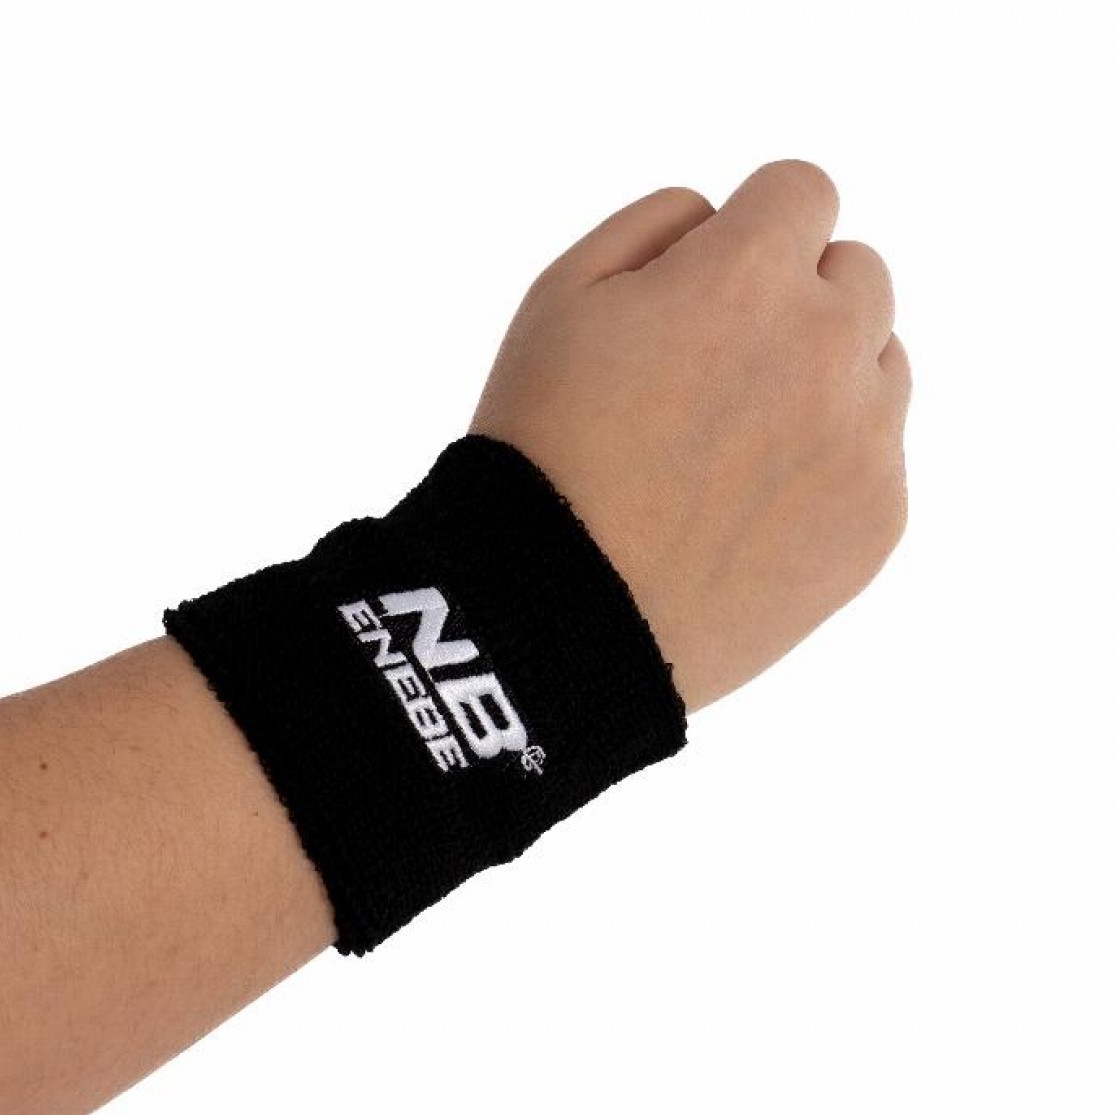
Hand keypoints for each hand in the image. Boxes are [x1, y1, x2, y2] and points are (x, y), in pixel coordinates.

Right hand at [469, 160, 909, 712]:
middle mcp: (827, 347)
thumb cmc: (543, 452)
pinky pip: (877, 459)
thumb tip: (721, 220)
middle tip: (718, 371)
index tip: (715, 279)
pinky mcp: (877, 524)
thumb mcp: (558, 297)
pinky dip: (828, 469)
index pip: (803, 191)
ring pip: (880, 366)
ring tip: (733, 448)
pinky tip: (748, 510)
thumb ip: (657, 224)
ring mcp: (863, 442)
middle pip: (858, 275)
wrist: (563, 613)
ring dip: (825, 380)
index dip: (751, 229)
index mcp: (746, 277)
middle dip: (796, 301)